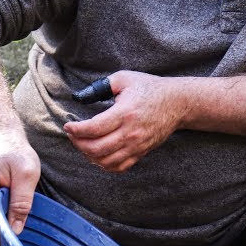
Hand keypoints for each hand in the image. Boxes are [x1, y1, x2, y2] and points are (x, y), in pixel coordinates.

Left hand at [63, 70, 187, 171]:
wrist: (178, 103)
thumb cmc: (149, 88)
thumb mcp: (124, 78)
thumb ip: (100, 86)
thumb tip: (79, 96)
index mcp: (125, 113)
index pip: (93, 128)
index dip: (75, 130)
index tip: (68, 126)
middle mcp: (131, 132)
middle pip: (96, 148)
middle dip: (78, 143)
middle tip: (73, 134)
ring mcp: (137, 145)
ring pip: (105, 161)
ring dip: (89, 155)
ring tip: (83, 144)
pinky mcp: (141, 152)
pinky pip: (119, 167)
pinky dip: (104, 164)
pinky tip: (98, 154)